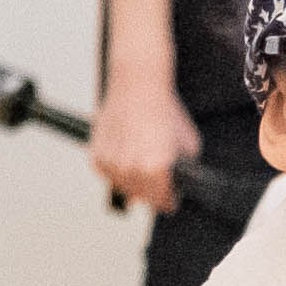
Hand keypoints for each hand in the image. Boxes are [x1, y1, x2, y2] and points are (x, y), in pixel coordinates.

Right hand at [90, 67, 199, 216]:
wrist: (138, 84)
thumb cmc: (164, 111)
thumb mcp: (189, 144)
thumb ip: (184, 170)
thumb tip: (178, 184)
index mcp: (155, 169)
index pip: (162, 201)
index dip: (169, 201)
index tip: (171, 201)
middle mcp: (131, 170)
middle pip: (143, 197)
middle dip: (152, 192)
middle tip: (157, 183)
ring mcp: (111, 164)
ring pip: (124, 186)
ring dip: (133, 181)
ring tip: (140, 164)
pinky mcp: (96, 155)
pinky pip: (107, 173)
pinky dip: (115, 169)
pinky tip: (124, 156)